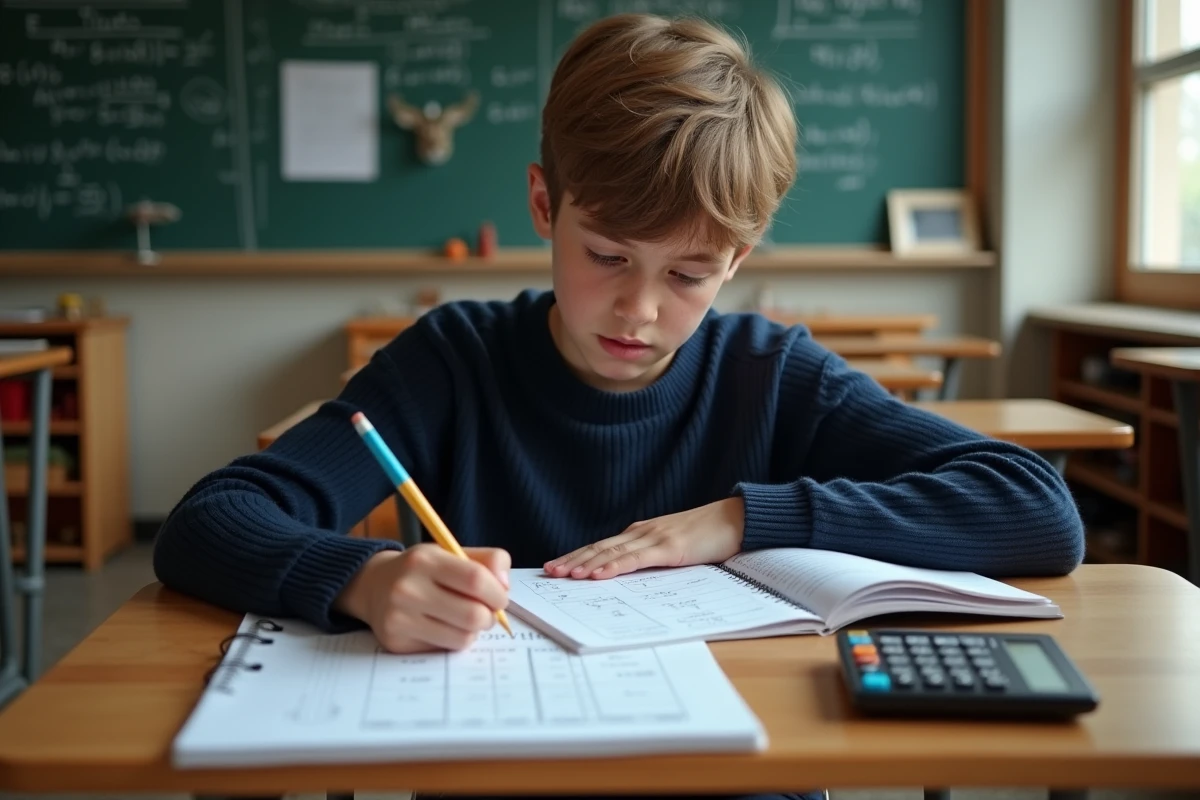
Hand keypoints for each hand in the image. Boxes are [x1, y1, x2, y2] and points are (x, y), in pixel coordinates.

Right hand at [335, 544, 510, 652]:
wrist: (373, 586)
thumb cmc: (423, 570)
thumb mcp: (450, 553)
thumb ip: (486, 561)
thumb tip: (505, 587)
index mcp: (424, 560)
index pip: (476, 580)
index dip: (497, 593)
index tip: (500, 598)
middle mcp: (407, 589)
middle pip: (473, 615)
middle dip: (490, 617)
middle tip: (486, 612)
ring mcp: (399, 619)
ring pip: (463, 638)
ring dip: (473, 631)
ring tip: (464, 619)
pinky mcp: (397, 643)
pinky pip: (445, 649)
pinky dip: (453, 640)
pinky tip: (442, 627)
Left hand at [543, 497, 744, 579]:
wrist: (737, 519)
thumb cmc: (709, 535)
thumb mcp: (673, 547)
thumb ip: (652, 557)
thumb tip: (630, 575)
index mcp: (641, 533)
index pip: (602, 546)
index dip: (577, 556)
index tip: (556, 565)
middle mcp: (642, 532)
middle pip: (600, 547)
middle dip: (573, 560)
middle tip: (548, 572)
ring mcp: (655, 538)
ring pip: (613, 552)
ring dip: (586, 564)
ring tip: (565, 574)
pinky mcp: (670, 547)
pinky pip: (637, 559)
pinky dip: (615, 567)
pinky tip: (599, 575)